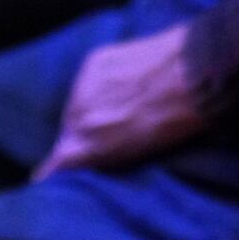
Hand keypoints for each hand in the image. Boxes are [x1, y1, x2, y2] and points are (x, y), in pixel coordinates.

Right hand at [33, 23, 205, 179]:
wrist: (192, 76)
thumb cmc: (174, 126)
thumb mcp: (135, 156)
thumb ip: (102, 158)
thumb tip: (81, 160)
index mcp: (87, 146)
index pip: (55, 164)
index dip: (51, 171)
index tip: (46, 178)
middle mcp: (77, 117)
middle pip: (67, 132)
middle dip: (80, 137)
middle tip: (105, 137)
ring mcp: (83, 86)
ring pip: (76, 104)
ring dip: (88, 110)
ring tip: (116, 110)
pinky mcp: (93, 61)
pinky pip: (87, 81)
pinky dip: (98, 87)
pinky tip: (120, 87)